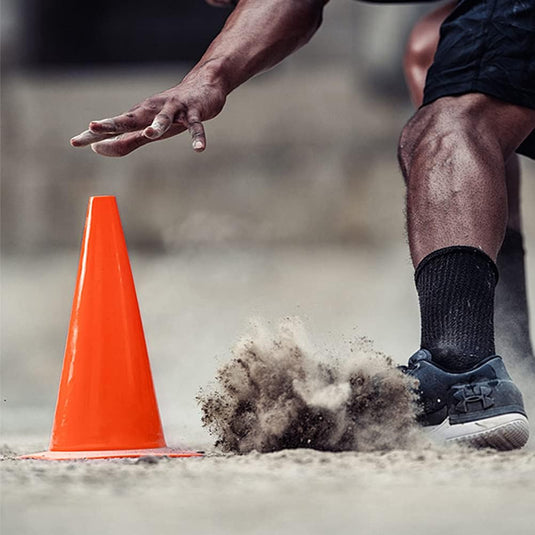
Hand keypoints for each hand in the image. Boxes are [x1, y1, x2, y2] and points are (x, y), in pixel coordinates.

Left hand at [70, 75, 226, 156]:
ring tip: (150, 135)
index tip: (75, 142)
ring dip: (158, 126)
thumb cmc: (171, 112)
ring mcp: (174, 110)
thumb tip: (99, 148)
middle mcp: (152, 111)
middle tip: (93, 127)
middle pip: (130, 119)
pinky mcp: (193, 112)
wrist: (203, 86)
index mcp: (139, 116)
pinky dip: (197, 136)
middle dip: (112, 124)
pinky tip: (198, 148)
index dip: (94, 134)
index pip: (113, 126)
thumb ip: (125, 141)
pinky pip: (195, 126)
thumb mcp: (148, 129)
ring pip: (164, 119)